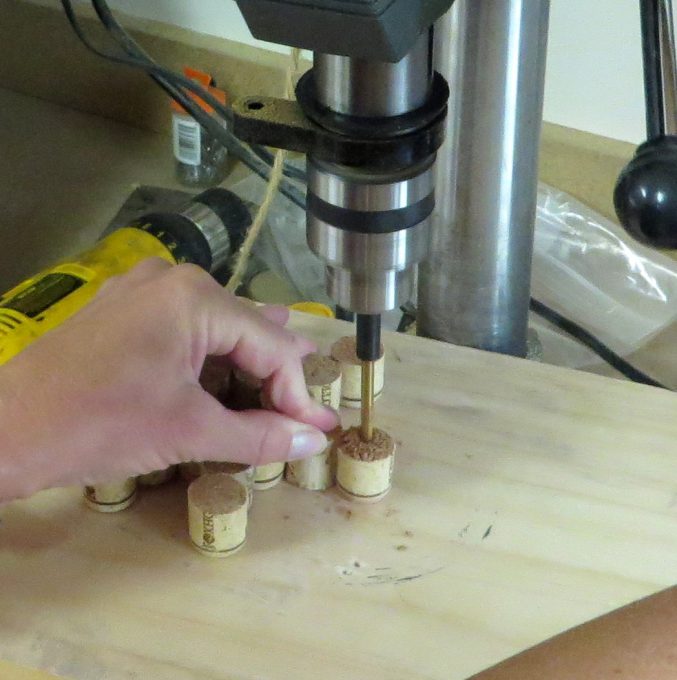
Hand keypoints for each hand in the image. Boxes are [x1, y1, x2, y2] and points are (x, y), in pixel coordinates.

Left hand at [0, 259, 337, 501]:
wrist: (6, 429)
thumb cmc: (98, 425)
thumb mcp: (188, 431)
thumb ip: (259, 435)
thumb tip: (314, 440)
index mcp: (195, 298)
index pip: (270, 345)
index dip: (296, 392)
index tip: (312, 429)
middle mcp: (174, 280)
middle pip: (247, 328)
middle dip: (278, 370)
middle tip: (309, 397)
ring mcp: (144, 289)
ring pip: (218, 324)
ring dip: (249, 356)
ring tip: (285, 371)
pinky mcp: (124, 308)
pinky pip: (186, 325)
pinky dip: (213, 351)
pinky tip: (230, 360)